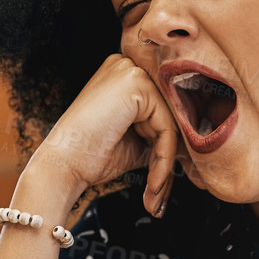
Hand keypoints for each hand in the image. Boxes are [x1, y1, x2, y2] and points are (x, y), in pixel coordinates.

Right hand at [26, 53, 187, 217]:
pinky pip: (166, 127)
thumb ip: (163, 135)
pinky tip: (153, 182)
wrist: (63, 167)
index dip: (174, 144)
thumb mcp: (137, 142)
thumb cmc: (92, 157)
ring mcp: (130, 72)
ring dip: (167, 164)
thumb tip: (196, 146)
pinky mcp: (135, 84)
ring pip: (171, 123)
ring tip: (155, 192)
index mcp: (125, 76)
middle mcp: (127, 66)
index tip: (179, 178)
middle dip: (174, 155)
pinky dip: (163, 160)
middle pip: (170, 113)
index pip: (164, 108)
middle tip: (176, 189)